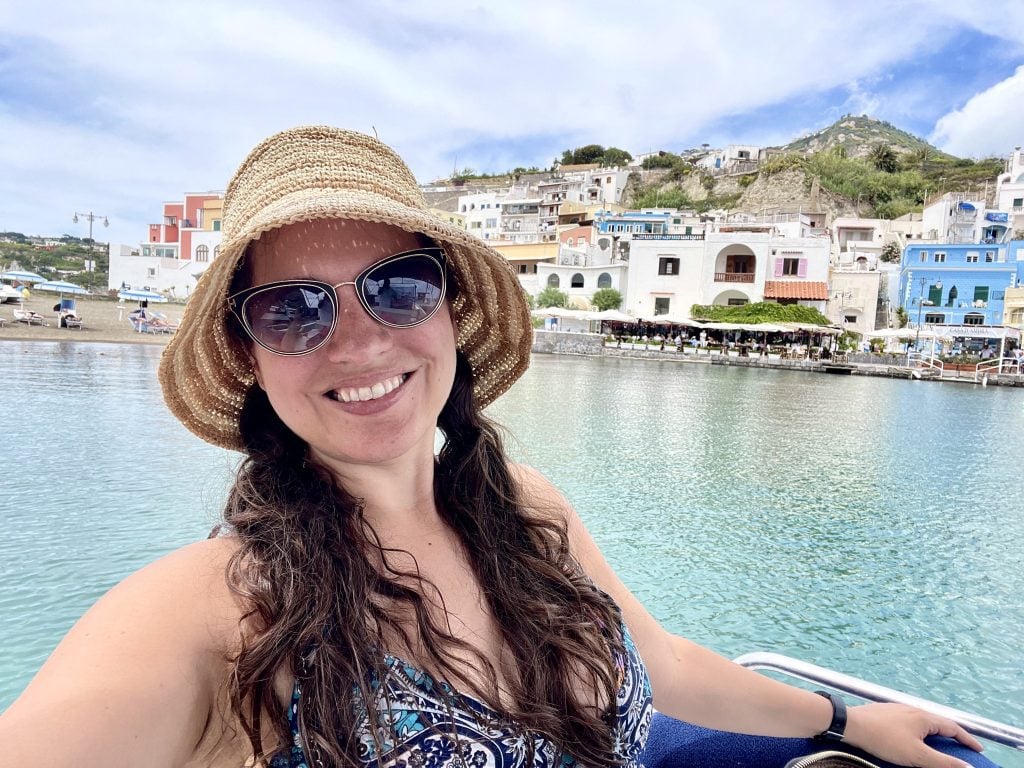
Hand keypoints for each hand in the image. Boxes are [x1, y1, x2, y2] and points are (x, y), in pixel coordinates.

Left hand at [842, 703, 983, 767]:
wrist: (850, 725)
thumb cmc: (884, 740)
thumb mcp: (917, 756)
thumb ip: (944, 763)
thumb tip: (968, 767)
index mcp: (924, 718)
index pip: (952, 727)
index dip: (967, 739)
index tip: (978, 748)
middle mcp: (912, 709)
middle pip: (938, 722)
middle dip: (951, 734)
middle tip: (961, 745)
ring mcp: (897, 709)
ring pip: (922, 720)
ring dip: (934, 731)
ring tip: (939, 742)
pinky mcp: (884, 713)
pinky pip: (908, 721)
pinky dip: (918, 730)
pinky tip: (911, 736)